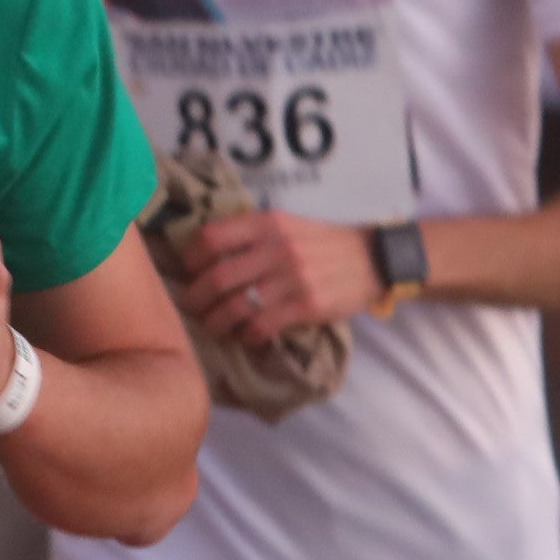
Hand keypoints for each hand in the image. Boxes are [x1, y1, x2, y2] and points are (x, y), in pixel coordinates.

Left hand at [168, 208, 381, 341]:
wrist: (373, 259)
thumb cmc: (321, 244)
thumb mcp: (287, 224)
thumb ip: (251, 234)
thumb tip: (204, 253)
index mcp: (268, 223)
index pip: (211, 237)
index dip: (190, 258)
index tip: (186, 272)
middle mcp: (277, 248)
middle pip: (217, 278)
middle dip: (195, 298)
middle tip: (189, 308)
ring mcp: (292, 278)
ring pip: (235, 306)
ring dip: (215, 322)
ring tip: (212, 326)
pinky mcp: (307, 306)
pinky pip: (261, 326)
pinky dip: (246, 335)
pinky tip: (245, 336)